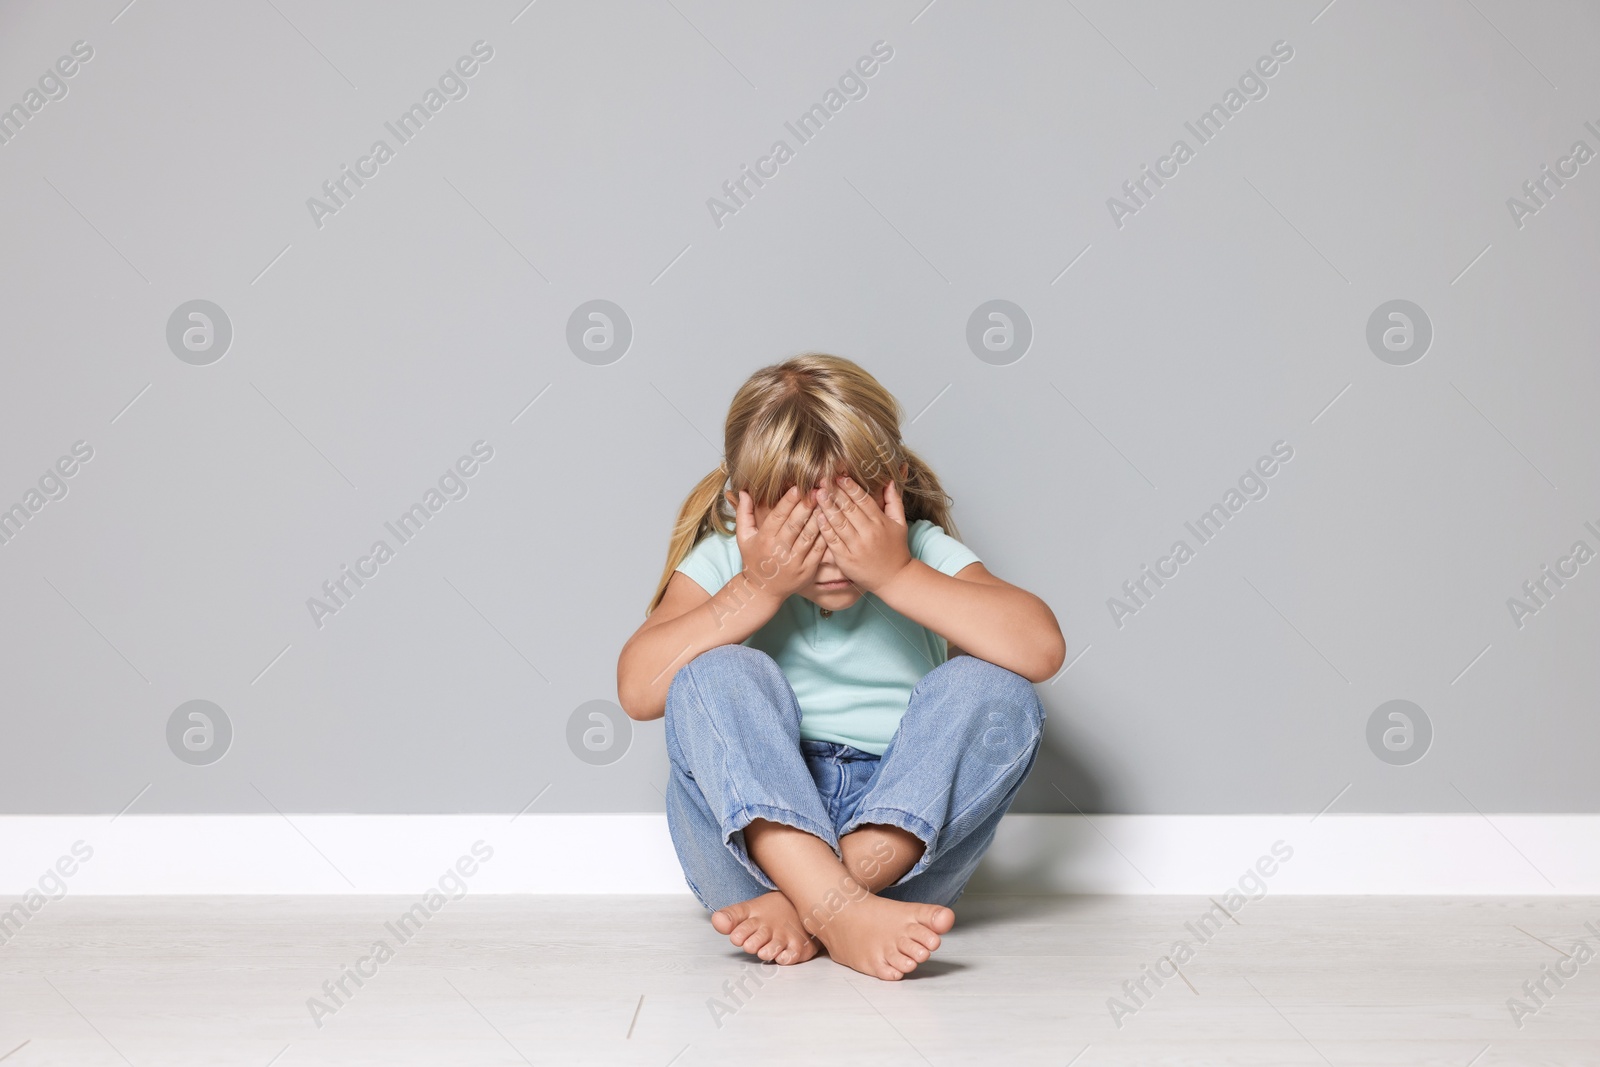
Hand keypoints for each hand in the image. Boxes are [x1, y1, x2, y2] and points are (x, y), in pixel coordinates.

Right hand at [735, 486, 825, 602]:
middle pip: (795, 524)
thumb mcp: (743, 537)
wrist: (763, 590)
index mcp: (764, 540)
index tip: (798, 487)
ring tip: (827, 501)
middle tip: (817, 489)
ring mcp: (794, 562)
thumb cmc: (753, 559)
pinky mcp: (807, 570)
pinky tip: (831, 521)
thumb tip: (743, 491)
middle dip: (807, 505)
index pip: (778, 516)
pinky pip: (819, 550)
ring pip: (809, 535)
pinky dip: (825, 535)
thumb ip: (743, 513)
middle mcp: (779, 551)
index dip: (788, 501)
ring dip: (819, 517)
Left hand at [814, 476, 912, 593]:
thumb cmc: (897, 549)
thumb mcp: (900, 523)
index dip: (850, 487)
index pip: (863, 500)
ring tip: (817, 494)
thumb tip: (889, 480)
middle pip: (849, 509)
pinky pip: (832, 541)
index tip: (839, 476)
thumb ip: (894, 501)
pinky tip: (817, 516)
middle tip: (822, 480)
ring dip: (827, 507)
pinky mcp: (845, 559)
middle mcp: (868, 533)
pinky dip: (824, 528)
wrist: (894, 579)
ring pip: (839, 523)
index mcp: (880, 522)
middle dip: (835, 493)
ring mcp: (856, 547)